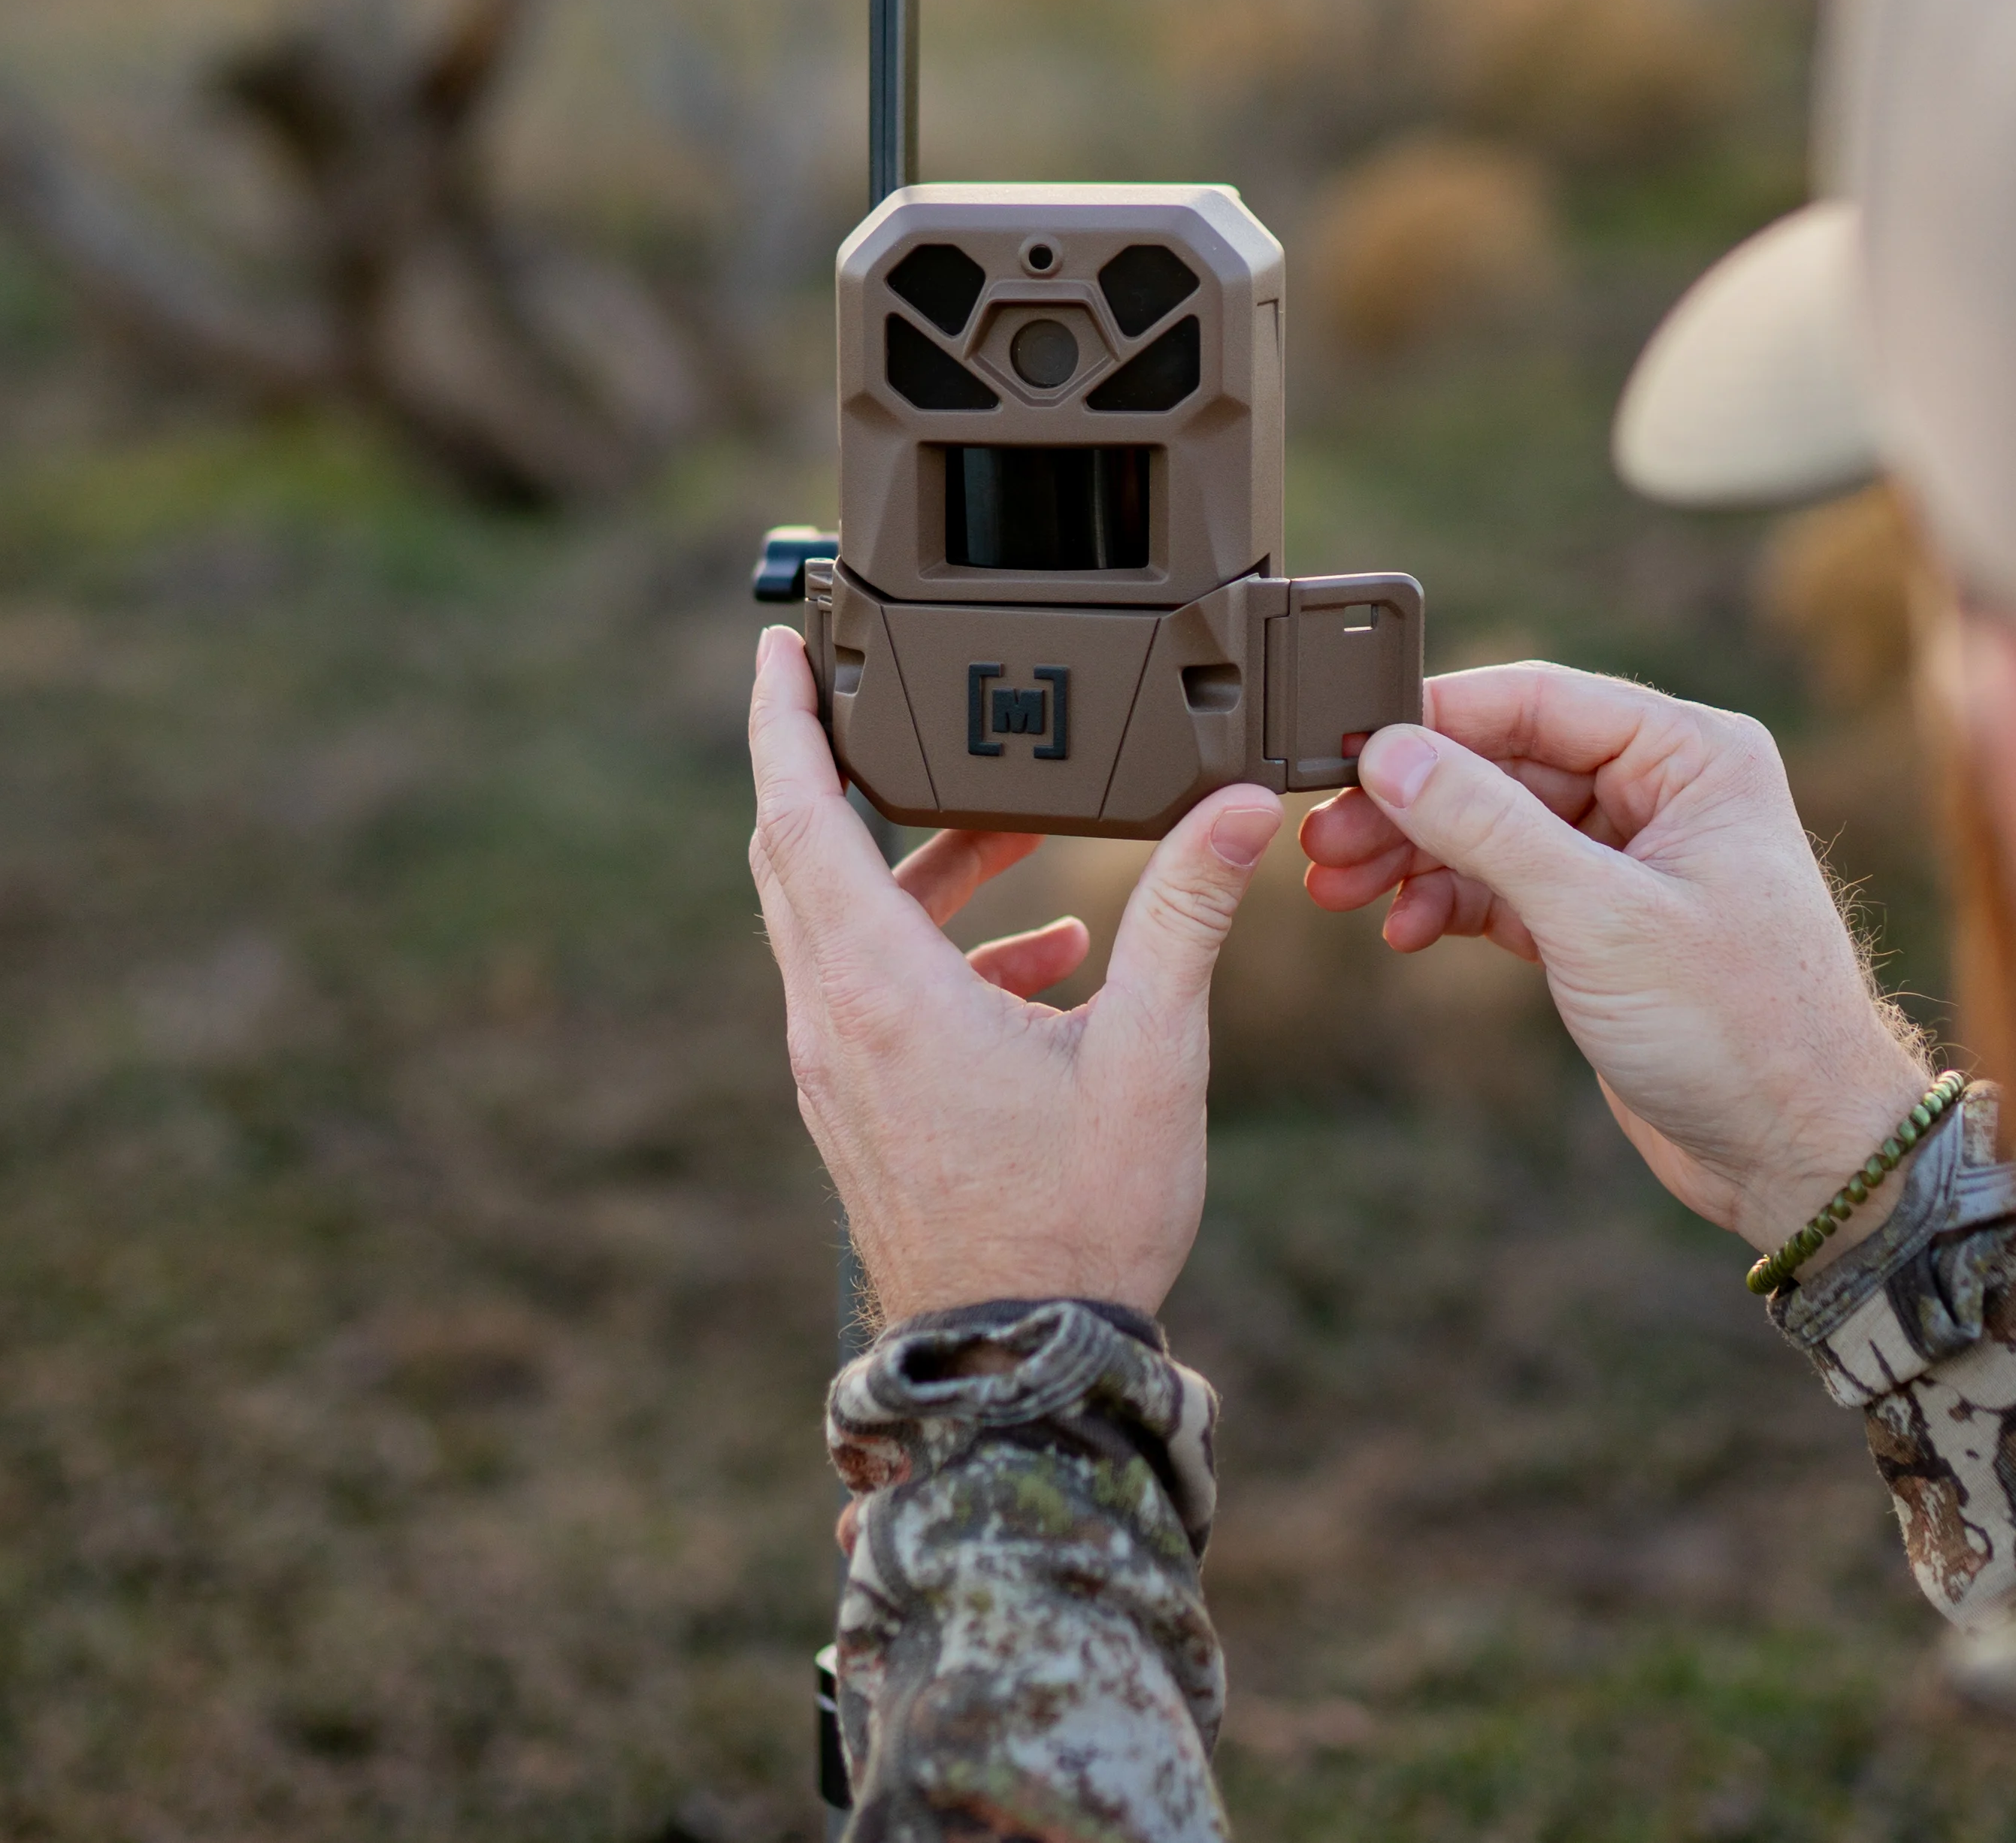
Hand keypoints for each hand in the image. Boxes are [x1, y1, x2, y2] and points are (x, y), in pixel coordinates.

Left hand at [745, 623, 1281, 1321]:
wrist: (1022, 1371)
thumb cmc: (1080, 1224)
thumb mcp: (1154, 1056)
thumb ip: (1187, 916)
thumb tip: (1237, 808)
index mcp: (880, 989)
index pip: (797, 815)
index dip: (781, 720)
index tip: (778, 644)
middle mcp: (831, 1021)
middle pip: (797, 856)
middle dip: (841, 770)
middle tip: (881, 701)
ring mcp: (835, 1073)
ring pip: (837, 925)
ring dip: (918, 869)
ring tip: (1021, 844)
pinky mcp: (857, 1111)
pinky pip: (869, 991)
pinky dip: (933, 948)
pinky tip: (1041, 967)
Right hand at [1298, 662, 1933, 1252]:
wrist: (1799, 1155)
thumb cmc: (1742, 1029)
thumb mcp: (1599, 917)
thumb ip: (1488, 826)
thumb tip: (1391, 752)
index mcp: (1691, 754)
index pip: (1538, 699)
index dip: (1436, 720)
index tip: (1347, 747)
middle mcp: (1664, 793)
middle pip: (1504, 764)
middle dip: (1412, 801)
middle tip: (1323, 838)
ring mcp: (1633, 861)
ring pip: (1496, 829)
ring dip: (1418, 856)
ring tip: (1338, 888)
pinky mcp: (1607, 927)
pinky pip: (1508, 889)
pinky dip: (1452, 904)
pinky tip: (1405, 931)